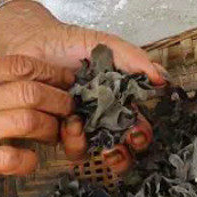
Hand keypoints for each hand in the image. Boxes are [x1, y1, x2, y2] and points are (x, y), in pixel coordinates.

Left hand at [0, 3, 166, 172]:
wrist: (34, 41)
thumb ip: (135, 59)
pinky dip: (72, 140)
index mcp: (118, 99)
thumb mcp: (107, 45)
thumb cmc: (70, 42)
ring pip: (95, 151)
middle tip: (117, 147)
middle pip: (120, 147)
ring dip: (93, 147)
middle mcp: (101, 116)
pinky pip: (70, 147)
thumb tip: (162, 78)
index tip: (138, 132)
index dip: (141, 135)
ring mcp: (80, 125)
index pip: (137, 125)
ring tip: (82, 127)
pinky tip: (69, 122)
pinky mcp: (57, 130)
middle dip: (123, 156)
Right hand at [0, 55, 73, 181]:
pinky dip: (28, 160)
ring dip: (50, 128)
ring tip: (56, 132)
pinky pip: (10, 159)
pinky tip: (32, 160)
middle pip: (32, 93)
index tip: (66, 79)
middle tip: (70, 107)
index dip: (51, 72)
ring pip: (28, 122)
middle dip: (59, 100)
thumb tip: (19, 78)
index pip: (21, 66)